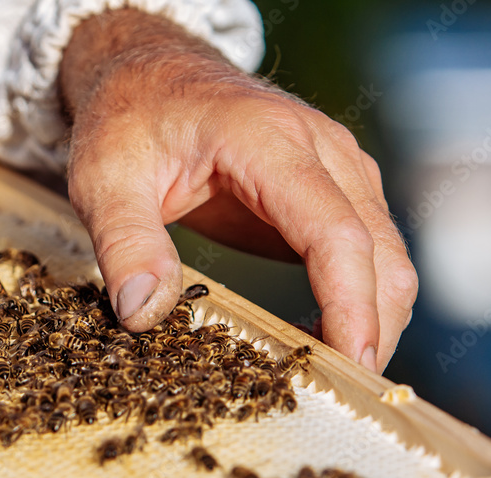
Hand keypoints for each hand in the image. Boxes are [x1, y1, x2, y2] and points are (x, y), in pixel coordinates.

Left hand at [59, 9, 416, 372]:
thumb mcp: (104, 178)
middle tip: (334, 390)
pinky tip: (323, 333)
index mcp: (266, 139)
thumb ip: (125, 242)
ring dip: (372, 315)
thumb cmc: (128, 120)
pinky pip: (368, 248)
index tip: (347, 362)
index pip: (333, 229)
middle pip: (379, 249)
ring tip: (328, 371)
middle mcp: (319, 148)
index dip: (350, 302)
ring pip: (386, 252)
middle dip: (371, 325)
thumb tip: (144, 314)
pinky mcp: (331, 188)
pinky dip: (360, 295)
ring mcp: (334, 166)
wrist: (151, 74)